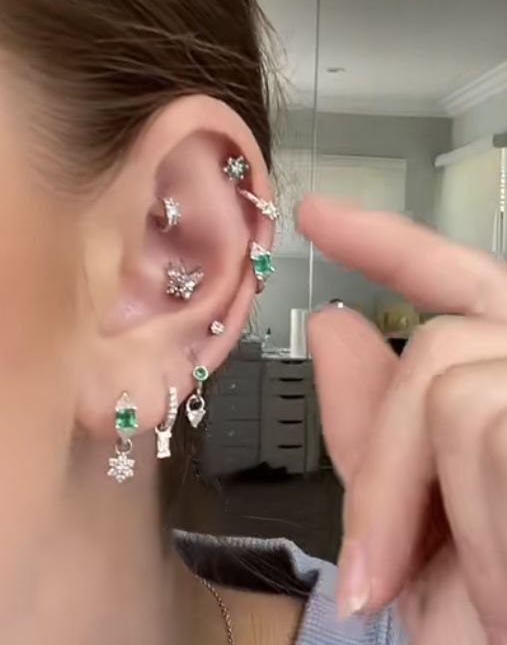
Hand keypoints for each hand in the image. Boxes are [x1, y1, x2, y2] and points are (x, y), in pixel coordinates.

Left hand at [297, 195, 506, 644]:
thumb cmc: (484, 625)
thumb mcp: (417, 534)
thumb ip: (377, 430)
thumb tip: (335, 326)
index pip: (467, 286)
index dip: (395, 246)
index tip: (319, 217)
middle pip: (441, 345)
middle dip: (382, 457)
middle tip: (369, 569)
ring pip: (449, 388)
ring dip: (413, 502)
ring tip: (459, 594)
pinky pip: (478, 422)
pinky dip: (460, 521)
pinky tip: (496, 589)